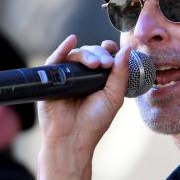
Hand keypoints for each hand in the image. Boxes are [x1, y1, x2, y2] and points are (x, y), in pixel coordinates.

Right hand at [36, 35, 130, 149]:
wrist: (72, 138)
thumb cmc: (93, 123)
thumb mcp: (113, 97)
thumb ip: (121, 74)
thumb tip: (127, 49)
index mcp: (98, 80)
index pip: (103, 57)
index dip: (108, 50)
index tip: (113, 48)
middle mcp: (82, 76)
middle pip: (90, 53)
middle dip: (99, 53)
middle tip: (105, 63)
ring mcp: (67, 76)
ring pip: (75, 55)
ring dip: (86, 54)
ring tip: (94, 64)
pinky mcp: (51, 79)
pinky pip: (56, 59)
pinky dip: (63, 48)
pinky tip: (71, 40)